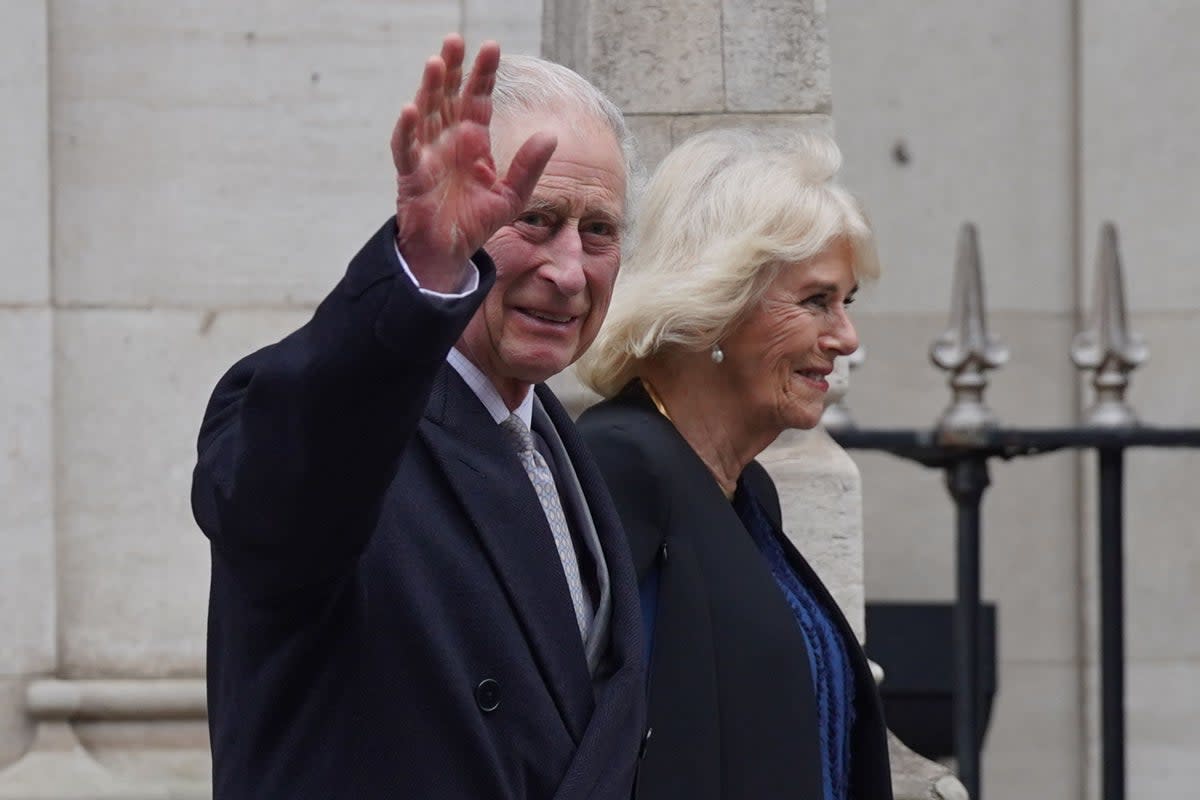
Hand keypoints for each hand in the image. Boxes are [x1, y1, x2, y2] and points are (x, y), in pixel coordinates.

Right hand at [390, 35, 556, 292]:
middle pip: (449, 97)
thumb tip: (551, 134)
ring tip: (436, 62)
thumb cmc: (476, 222)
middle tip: (456, 39)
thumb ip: (529, 166)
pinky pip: (406, 149)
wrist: (450, 254)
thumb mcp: (511, 195)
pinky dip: (406, 130)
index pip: (478, 99)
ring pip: (426, 114)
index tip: (491, 47)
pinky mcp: (412, 175)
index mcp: (473, 142)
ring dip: (429, 89)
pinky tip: (410, 109)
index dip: (483, 74)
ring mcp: (428, 155)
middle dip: (452, 69)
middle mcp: (449, 141)